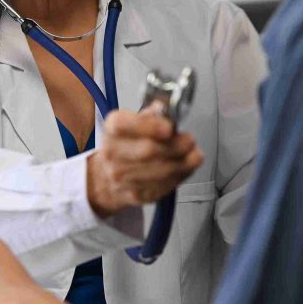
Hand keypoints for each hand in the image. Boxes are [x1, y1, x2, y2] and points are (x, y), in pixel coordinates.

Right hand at [87, 104, 202, 216]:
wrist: (108, 176)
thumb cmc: (127, 145)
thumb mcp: (134, 122)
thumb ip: (152, 115)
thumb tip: (167, 109)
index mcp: (112, 129)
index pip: (124, 125)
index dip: (150, 126)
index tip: (170, 128)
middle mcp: (111, 153)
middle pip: (148, 150)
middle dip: (175, 146)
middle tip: (190, 141)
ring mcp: (121, 177)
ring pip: (160, 171)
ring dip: (183, 163)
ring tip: (194, 155)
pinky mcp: (135, 195)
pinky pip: (163, 186)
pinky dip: (180, 176)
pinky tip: (185, 167)